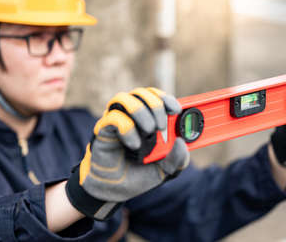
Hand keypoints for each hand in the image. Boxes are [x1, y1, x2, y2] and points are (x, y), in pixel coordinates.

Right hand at [66, 87, 189, 219]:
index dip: (167, 99)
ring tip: (149, 130)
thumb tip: (182, 143)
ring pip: (125, 98)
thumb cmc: (138, 176)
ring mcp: (117, 122)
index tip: (176, 110)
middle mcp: (132, 118)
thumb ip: (178, 160)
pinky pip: (113, 117)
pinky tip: (134, 144)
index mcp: (149, 121)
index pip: (157, 97)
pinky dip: (127, 127)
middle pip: (142, 93)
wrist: (113, 192)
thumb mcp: (165, 171)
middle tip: (161, 125)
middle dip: (156, 105)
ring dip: (141, 111)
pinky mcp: (103, 131)